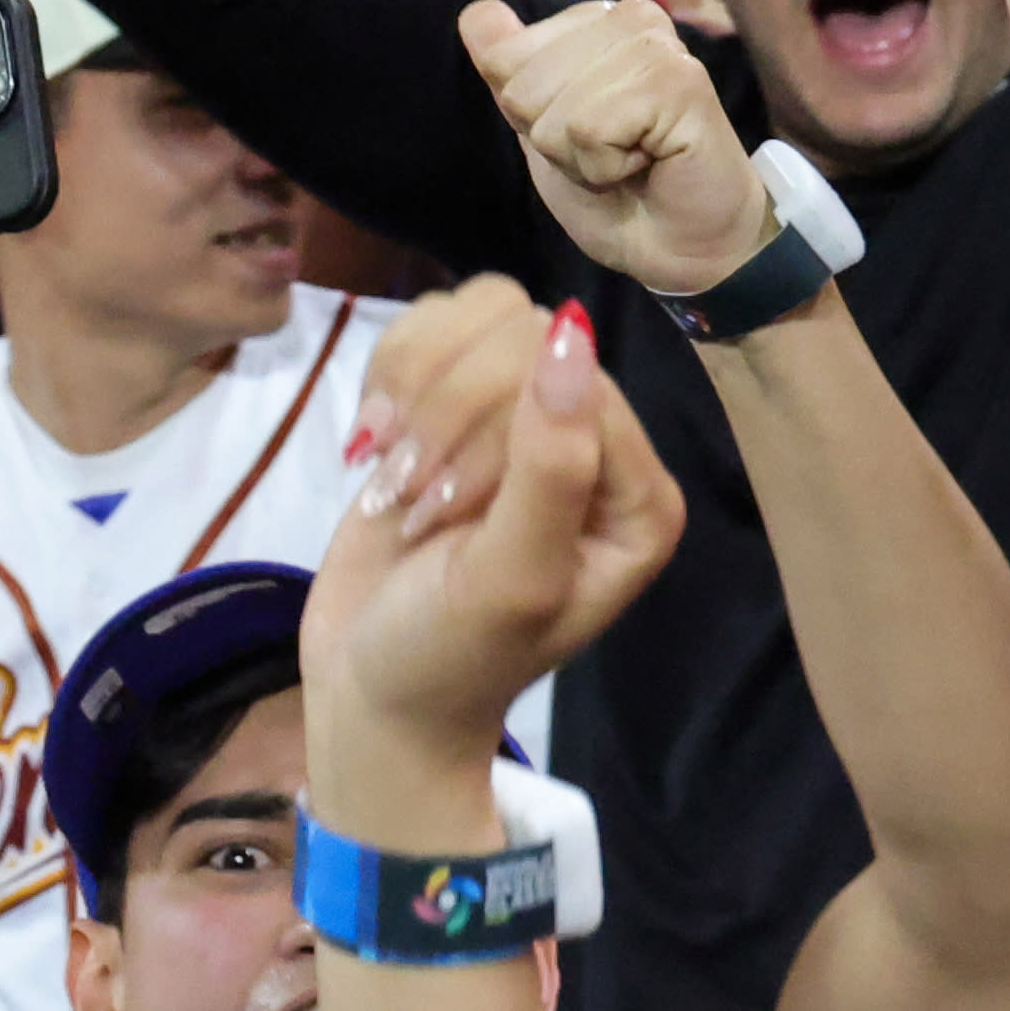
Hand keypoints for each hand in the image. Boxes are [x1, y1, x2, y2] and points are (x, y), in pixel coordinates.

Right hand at [298, 277, 686, 771]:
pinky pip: (433, 328)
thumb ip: (551, 464)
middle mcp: (593, 446)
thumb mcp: (511, 578)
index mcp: (637, 494)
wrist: (372, 692)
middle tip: (415, 505)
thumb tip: (574, 334)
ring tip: (396, 480)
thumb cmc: (450, 656)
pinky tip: (375, 450)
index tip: (444, 511)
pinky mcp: (459, 407)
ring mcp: (523, 419)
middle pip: (521, 338)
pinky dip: (387, 380)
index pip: (577, 380)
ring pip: (476, 318)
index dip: (496, 430)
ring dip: (413, 395)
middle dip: (448, 419)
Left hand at [460, 0, 767, 297]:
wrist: (681, 247)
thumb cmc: (617, 191)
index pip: (501, 56)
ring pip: (554, 111)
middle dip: (553, 140)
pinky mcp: (678, 81)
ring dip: (581, 158)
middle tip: (610, 153)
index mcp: (593, 21)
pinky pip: (590, 130)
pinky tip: (649, 162)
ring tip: (631, 159)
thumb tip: (476, 12)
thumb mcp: (541, 129)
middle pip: (520, 86)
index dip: (529, 118)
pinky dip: (605, 166)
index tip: (582, 136)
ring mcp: (657, 45)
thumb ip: (508, 71)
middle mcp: (628, 17)